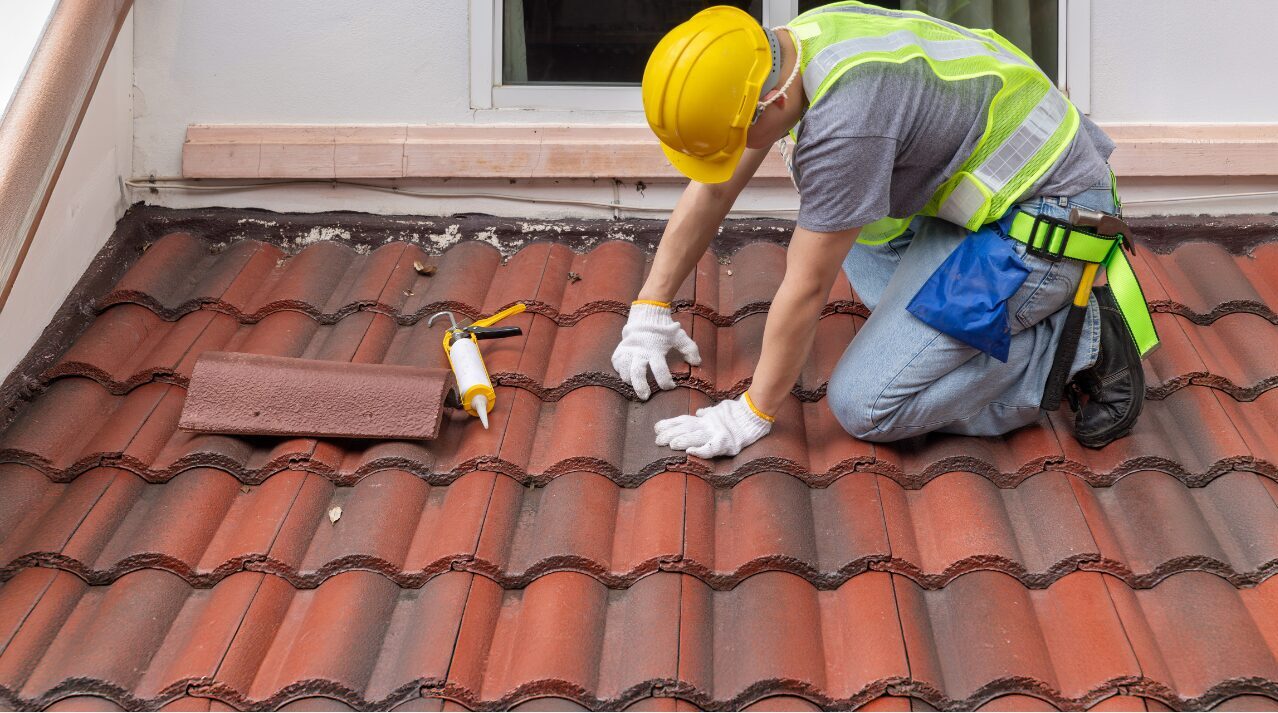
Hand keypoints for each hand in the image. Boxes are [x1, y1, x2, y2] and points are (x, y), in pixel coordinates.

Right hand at [611, 301, 700, 399]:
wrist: (648, 312)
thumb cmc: (664, 328)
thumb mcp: (679, 336)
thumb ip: (690, 349)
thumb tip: (697, 362)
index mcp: (656, 349)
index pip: (660, 369)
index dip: (665, 381)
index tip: (671, 386)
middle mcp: (641, 350)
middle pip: (637, 372)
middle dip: (640, 386)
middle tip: (645, 397)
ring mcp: (629, 349)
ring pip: (624, 369)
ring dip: (629, 379)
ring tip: (633, 385)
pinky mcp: (621, 347)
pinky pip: (616, 361)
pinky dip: (619, 369)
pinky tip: (625, 374)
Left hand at [654, 394, 773, 457]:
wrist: (755, 415)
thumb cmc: (739, 413)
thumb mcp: (721, 410)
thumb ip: (709, 413)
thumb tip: (699, 413)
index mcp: (706, 419)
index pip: (684, 420)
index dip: (670, 424)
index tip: (656, 427)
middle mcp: (708, 425)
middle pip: (686, 429)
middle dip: (670, 434)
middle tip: (656, 439)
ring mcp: (716, 433)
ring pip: (696, 437)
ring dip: (682, 441)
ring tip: (669, 444)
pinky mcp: (726, 443)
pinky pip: (711, 448)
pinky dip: (701, 450)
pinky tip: (690, 452)